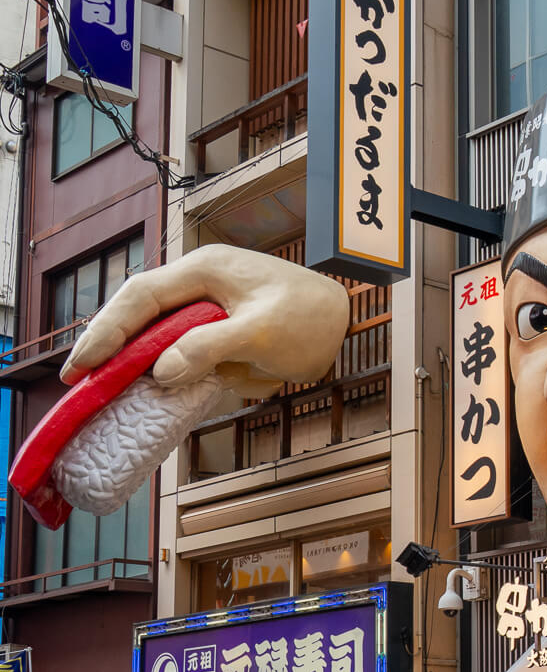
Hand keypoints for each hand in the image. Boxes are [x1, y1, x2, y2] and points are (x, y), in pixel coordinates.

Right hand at [61, 243, 349, 400]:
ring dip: (131, 365)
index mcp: (203, 272)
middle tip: (78, 383)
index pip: (140, 297)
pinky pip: (178, 357)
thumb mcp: (262, 332)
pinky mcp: (214, 338)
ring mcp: (204, 313)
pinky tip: (146, 399)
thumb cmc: (309, 317)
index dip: (107, 330)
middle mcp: (197, 288)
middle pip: (138, 315)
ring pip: (154, 338)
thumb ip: (210, 347)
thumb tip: (161, 372)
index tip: (83, 364)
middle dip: (107, 347)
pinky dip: (163, 378)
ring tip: (101, 395)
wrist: (343, 323)